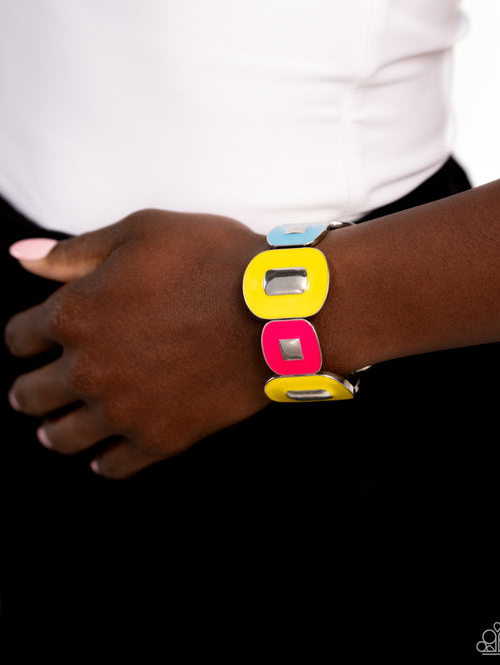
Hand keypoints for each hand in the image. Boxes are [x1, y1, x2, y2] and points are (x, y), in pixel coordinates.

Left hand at [5, 210, 269, 477]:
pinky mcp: (160, 437)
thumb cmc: (211, 259)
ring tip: (54, 430)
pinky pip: (114, 465)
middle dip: (28, 389)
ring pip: (63, 436)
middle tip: (31, 391)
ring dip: (53, 430)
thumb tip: (19, 256)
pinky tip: (103, 456)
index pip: (18, 338)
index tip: (32, 339)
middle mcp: (88, 369)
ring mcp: (123, 409)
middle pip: (30, 394)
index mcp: (75, 314)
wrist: (276, 308)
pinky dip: (102, 461)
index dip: (23, 336)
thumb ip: (74, 251)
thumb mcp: (140, 233)